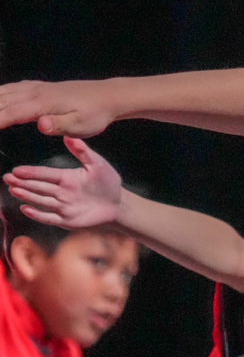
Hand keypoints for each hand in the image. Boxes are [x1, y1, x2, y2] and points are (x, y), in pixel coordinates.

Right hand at [0, 79, 116, 137]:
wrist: (109, 96)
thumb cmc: (95, 114)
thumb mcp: (81, 125)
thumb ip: (59, 125)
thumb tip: (40, 124)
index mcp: (41, 103)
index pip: (7, 114)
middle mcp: (34, 92)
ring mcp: (35, 87)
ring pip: (2, 92)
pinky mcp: (38, 87)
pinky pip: (10, 89)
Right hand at [3, 137, 123, 228]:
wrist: (118, 204)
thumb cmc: (108, 183)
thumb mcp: (97, 164)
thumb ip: (83, 151)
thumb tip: (69, 136)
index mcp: (67, 178)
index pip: (46, 174)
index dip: (31, 172)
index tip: (16, 170)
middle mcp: (62, 192)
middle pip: (39, 186)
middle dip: (22, 182)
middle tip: (6, 178)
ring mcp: (63, 206)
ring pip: (41, 200)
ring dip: (27, 195)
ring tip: (13, 189)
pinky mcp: (67, 220)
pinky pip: (49, 217)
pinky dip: (38, 214)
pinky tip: (26, 208)